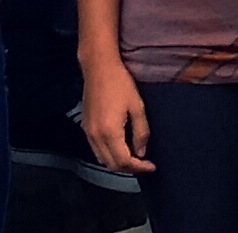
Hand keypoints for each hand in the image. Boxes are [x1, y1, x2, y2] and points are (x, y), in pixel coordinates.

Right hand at [78, 57, 155, 176]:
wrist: (99, 68)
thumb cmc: (120, 83)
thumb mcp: (137, 106)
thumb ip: (141, 132)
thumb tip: (142, 152)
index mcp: (110, 132)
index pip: (124, 161)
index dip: (139, 167)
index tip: (151, 166)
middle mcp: (96, 136)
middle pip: (112, 165)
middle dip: (129, 168)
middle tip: (144, 164)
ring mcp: (88, 133)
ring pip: (102, 160)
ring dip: (118, 163)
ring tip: (134, 158)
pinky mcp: (85, 128)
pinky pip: (96, 150)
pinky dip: (109, 155)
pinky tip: (120, 147)